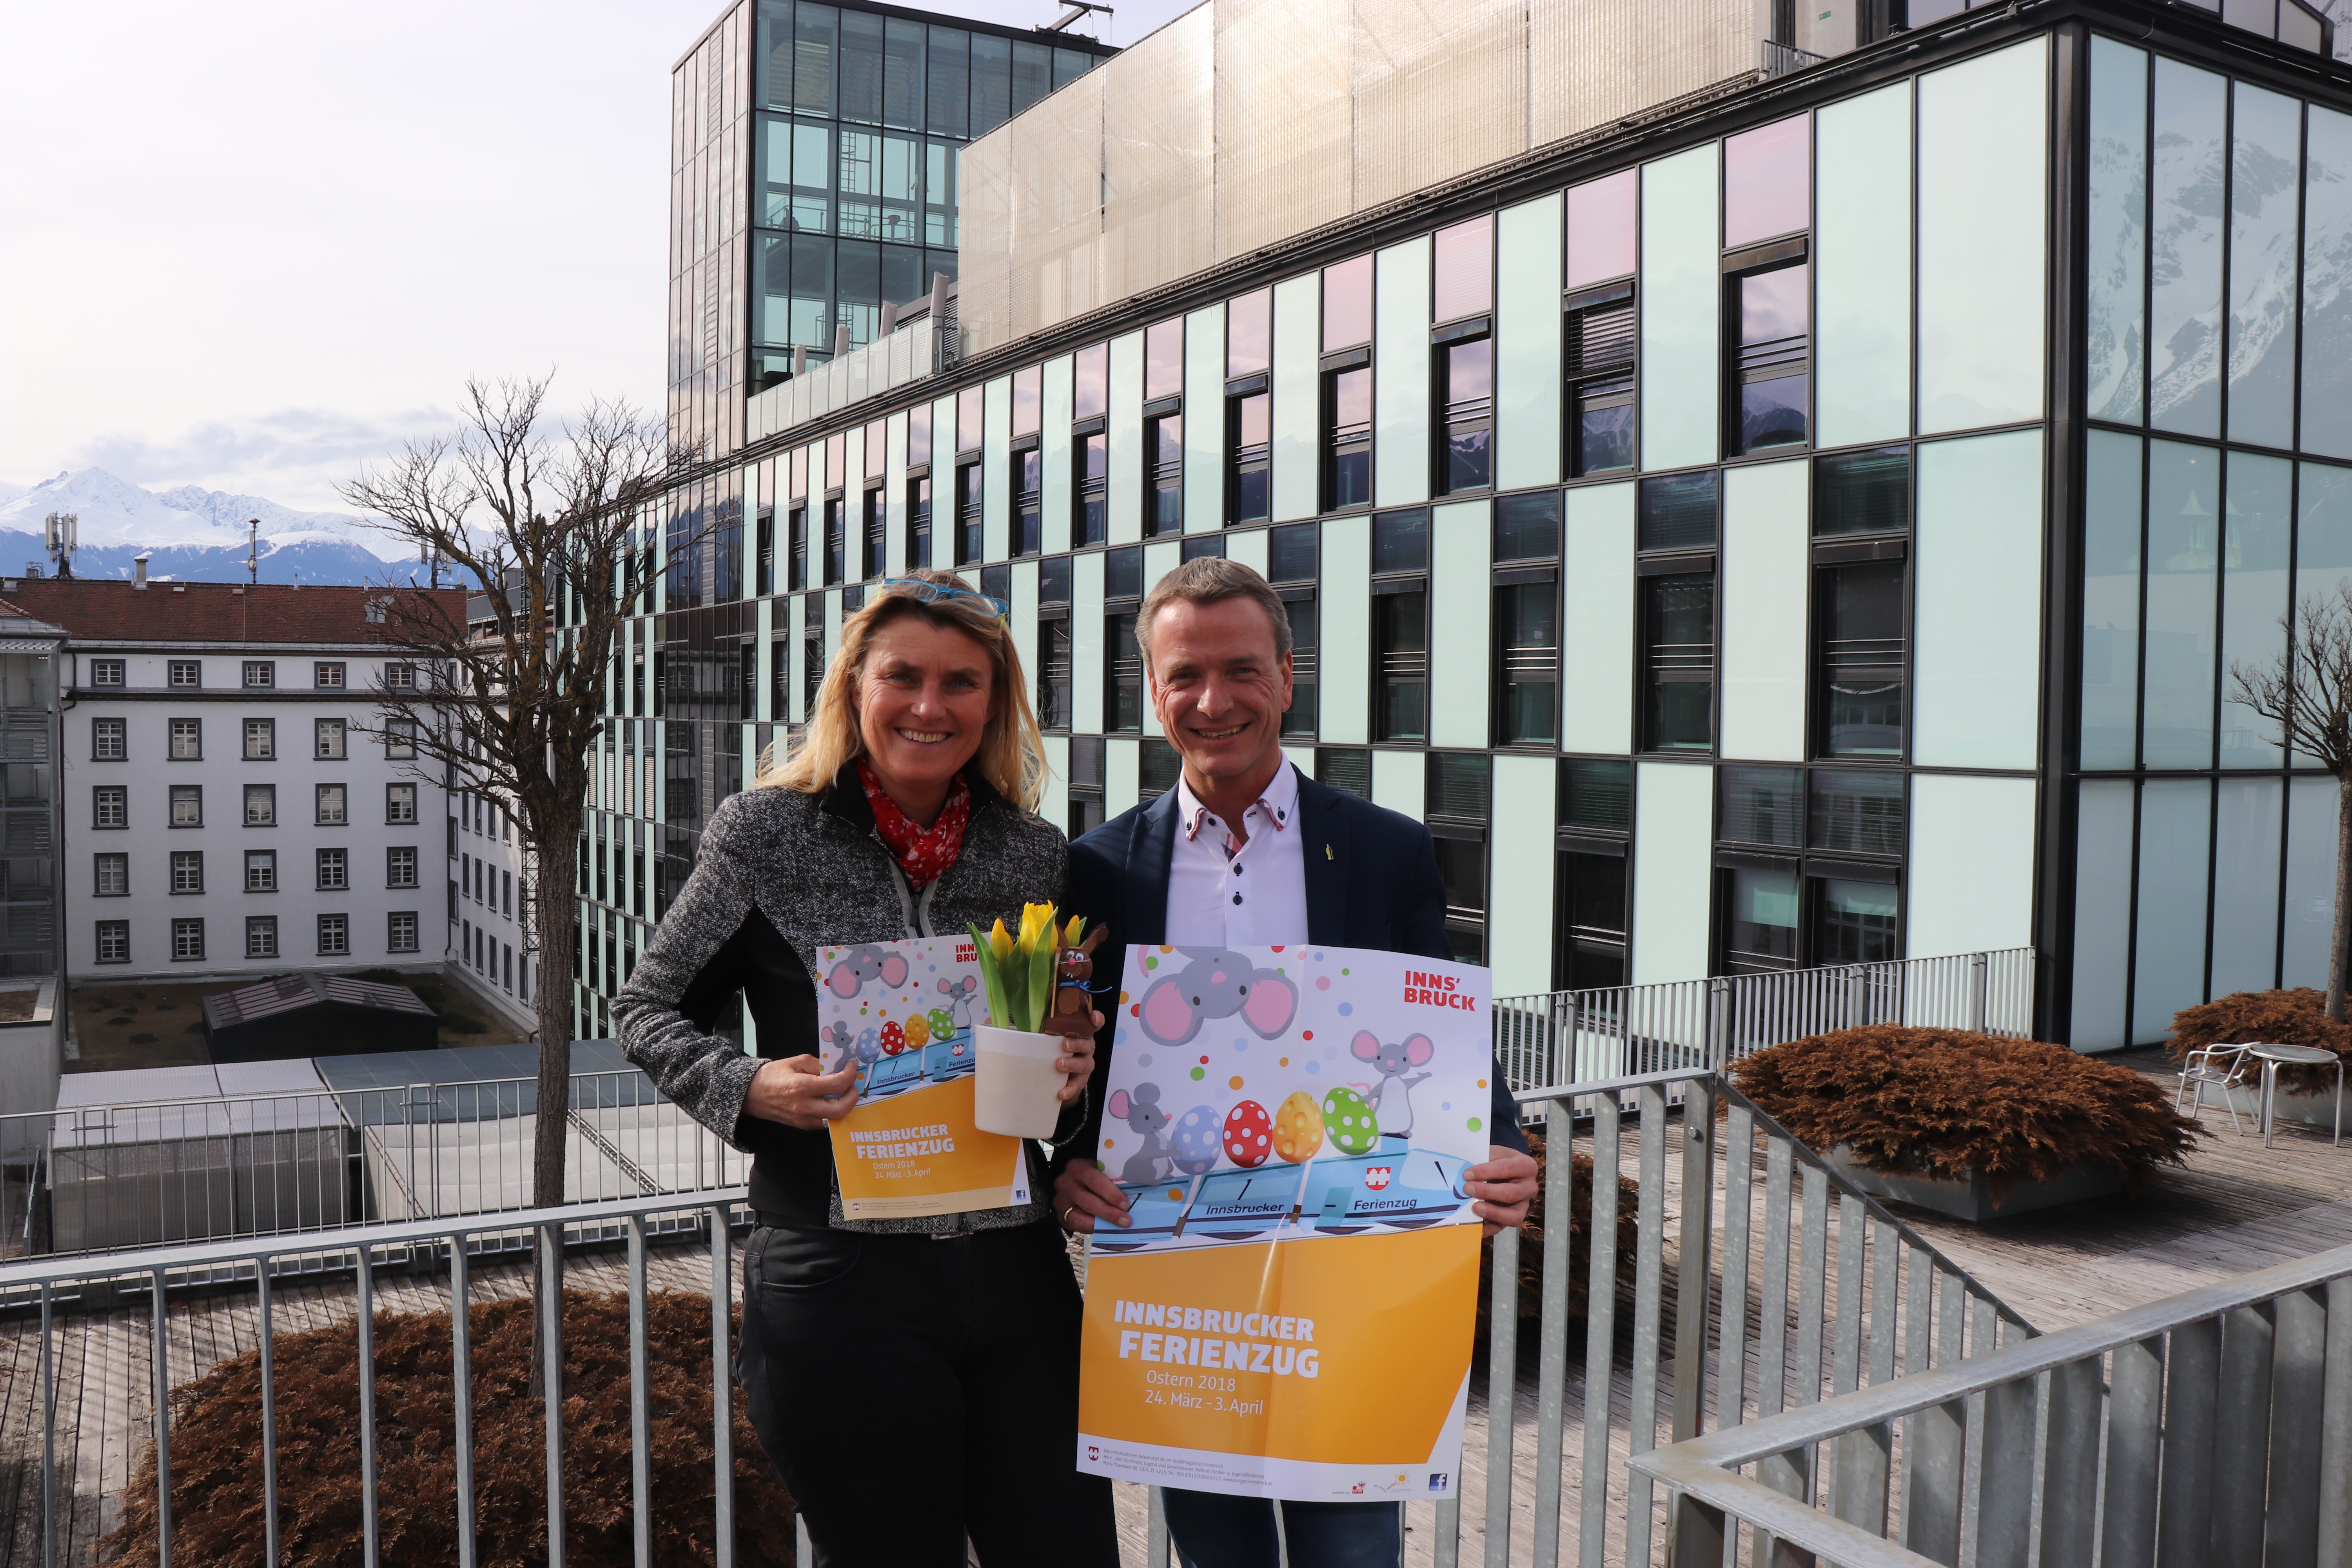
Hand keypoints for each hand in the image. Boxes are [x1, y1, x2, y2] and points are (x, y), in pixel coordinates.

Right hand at [745, 1055, 861, 1129]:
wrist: (750, 1094)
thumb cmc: (772, 1075)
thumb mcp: (796, 1061)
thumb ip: (819, 1064)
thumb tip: (837, 1068)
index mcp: (803, 1087)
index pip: (838, 1085)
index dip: (850, 1074)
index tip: (852, 1066)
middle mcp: (805, 1107)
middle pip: (842, 1109)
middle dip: (853, 1095)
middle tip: (852, 1083)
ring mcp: (804, 1120)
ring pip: (836, 1118)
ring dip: (845, 1105)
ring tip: (843, 1091)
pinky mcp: (803, 1126)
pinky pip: (826, 1122)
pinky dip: (833, 1111)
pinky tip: (832, 1100)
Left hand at [1039, 1009, 1105, 1101]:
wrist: (1059, 1077)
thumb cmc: (1053, 1050)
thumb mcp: (1049, 1039)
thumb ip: (1037, 1030)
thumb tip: (1012, 1025)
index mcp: (1080, 1034)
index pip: (1093, 1024)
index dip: (1097, 1019)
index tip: (1093, 1018)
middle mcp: (1086, 1048)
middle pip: (1088, 1043)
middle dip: (1077, 1043)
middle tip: (1064, 1045)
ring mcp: (1085, 1064)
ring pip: (1084, 1063)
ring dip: (1073, 1064)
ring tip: (1060, 1065)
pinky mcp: (1080, 1081)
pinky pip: (1077, 1085)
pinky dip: (1069, 1089)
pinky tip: (1061, 1093)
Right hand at [1054, 1160, 1130, 1233]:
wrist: (1073, 1181)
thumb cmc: (1092, 1175)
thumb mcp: (1100, 1171)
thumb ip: (1111, 1180)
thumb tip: (1132, 1196)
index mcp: (1077, 1167)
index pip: (1095, 1182)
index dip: (1112, 1195)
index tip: (1126, 1205)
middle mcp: (1064, 1183)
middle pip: (1088, 1201)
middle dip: (1109, 1213)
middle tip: (1125, 1220)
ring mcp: (1059, 1200)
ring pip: (1080, 1217)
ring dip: (1101, 1223)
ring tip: (1116, 1226)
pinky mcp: (1059, 1215)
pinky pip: (1075, 1225)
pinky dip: (1091, 1228)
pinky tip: (1103, 1228)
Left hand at [1466, 1145, 1537, 1237]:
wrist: (1505, 1169)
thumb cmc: (1498, 1160)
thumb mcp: (1493, 1152)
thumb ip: (1483, 1160)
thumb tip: (1465, 1173)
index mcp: (1526, 1166)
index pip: (1507, 1168)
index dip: (1486, 1172)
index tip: (1467, 1174)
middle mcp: (1529, 1187)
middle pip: (1511, 1193)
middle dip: (1487, 1192)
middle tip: (1467, 1189)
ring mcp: (1523, 1205)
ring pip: (1514, 1216)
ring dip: (1493, 1213)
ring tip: (1475, 1209)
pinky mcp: (1513, 1218)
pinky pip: (1503, 1227)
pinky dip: (1488, 1229)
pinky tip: (1475, 1226)